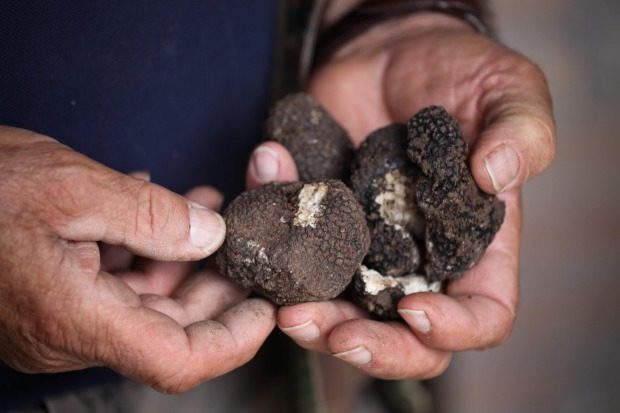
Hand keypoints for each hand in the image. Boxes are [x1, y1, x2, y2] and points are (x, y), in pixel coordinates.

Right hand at [0, 126, 275, 392]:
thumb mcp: (69, 187)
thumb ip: (149, 216)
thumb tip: (209, 235)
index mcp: (74, 318)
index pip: (178, 361)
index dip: (234, 340)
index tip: (267, 308)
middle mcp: (70, 332)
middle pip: (172, 330)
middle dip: (215, 287)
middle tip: (242, 241)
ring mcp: (60, 317)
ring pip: (148, 304)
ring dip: (185, 260)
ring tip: (207, 211)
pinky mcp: (54, 296)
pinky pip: (118, 284)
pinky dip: (149, 251)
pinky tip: (162, 210)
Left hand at [246, 13, 555, 379]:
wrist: (392, 52)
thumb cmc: (461, 72)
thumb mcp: (509, 90)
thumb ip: (522, 131)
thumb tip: (496, 176)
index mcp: (475, 247)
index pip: (481, 315)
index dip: (454, 330)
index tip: (415, 311)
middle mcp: (417, 260)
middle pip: (402, 336)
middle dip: (367, 346)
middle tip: (329, 332)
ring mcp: (363, 248)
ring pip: (338, 312)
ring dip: (309, 318)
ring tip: (283, 305)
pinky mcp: (319, 223)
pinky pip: (290, 245)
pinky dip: (272, 223)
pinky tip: (268, 175)